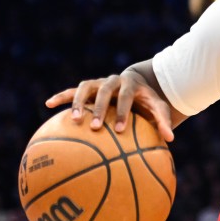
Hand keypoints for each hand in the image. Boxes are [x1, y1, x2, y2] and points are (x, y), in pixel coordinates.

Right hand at [45, 70, 174, 141]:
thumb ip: (163, 121)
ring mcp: (98, 83)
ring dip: (78, 102)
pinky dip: (61, 96)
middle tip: (95, 127)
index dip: (123, 111)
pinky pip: (72, 90)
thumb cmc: (147, 101)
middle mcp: (113, 81)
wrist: (136, 84)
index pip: (127, 96)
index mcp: (131, 85)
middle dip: (99, 108)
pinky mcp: (88, 87)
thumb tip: (171, 139)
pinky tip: (48, 104)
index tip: (119, 130)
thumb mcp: (158, 108)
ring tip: (73, 120)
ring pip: (85, 88)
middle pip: (104, 91)